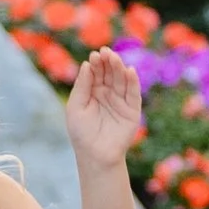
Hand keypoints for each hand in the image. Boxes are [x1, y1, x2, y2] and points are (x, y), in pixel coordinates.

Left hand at [64, 47, 142, 170]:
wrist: (95, 156)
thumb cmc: (81, 133)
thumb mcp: (75, 107)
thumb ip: (82, 86)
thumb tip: (87, 64)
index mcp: (93, 91)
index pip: (96, 73)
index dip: (96, 63)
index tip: (94, 55)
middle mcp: (108, 93)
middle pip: (110, 73)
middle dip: (108, 62)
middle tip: (105, 52)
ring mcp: (121, 101)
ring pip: (121, 80)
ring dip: (119, 68)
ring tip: (114, 58)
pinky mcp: (132, 110)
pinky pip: (133, 94)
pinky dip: (133, 82)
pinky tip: (129, 71)